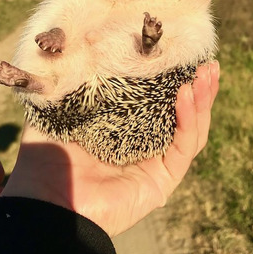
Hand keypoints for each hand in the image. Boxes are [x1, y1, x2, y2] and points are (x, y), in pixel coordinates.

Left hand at [1, 61, 219, 236]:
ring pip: (190, 130)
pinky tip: (186, 95)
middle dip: (197, 88)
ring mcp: (154, 165)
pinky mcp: (162, 181)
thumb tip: (67, 50)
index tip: (180, 53)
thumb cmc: (45, 162)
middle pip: (180, 114)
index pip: (154, 101)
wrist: (47, 203)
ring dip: (201, 100)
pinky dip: (189, 120)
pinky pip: (183, 148)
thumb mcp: (53, 113)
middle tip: (207, 63)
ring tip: (207, 74)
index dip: (170, 78)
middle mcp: (140, 147)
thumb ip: (65, 87)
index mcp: (118, 131)